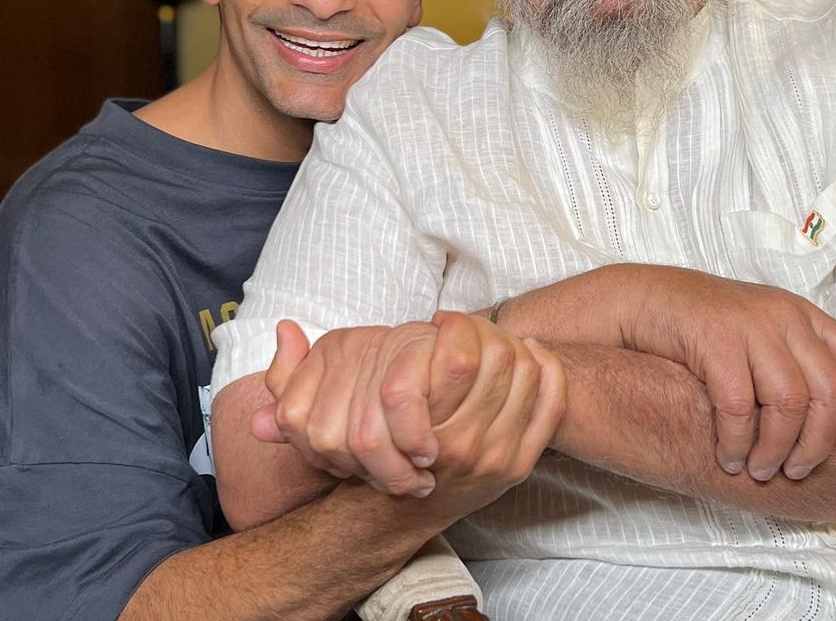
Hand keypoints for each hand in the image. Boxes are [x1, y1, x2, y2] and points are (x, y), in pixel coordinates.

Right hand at [252, 314, 564, 504]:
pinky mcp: (523, 462)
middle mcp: (465, 445)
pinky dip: (548, 372)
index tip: (440, 321)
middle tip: (475, 324)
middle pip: (500, 360)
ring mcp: (498, 456)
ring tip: (499, 335)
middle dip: (490, 331)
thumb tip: (285, 330)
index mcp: (422, 430)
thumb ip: (292, 378)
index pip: (460, 356)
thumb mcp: (320, 422)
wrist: (399, 513)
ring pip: (526, 376)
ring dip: (518, 346)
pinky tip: (535, 355)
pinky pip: (550, 405)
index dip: (456, 324)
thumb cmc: (371, 457)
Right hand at [615, 267, 835, 481]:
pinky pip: (739, 406)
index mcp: (800, 314)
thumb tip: (827, 420)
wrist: (643, 299)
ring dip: (776, 449)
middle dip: (818, 444)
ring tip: (757, 470)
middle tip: (797, 472)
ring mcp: (749, 324)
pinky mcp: (714, 338)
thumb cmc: (700, 327)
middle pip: (828, 392)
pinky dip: (736, 442)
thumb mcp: (758, 331)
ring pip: (789, 403)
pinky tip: (727, 457)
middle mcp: (782, 315)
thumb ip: (792, 358)